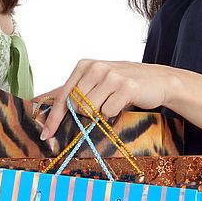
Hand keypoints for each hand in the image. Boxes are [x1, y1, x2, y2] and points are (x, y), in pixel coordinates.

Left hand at [34, 59, 174, 139]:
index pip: (63, 95)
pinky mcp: (126, 86)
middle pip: (75, 106)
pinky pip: (108, 112)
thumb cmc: (123, 84)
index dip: (53, 117)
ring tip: (112, 103)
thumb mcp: (98, 81)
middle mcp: (96, 67)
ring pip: (90, 110)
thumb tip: (43, 103)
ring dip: (100, 114)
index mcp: (84, 65)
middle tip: (98, 111)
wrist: (158, 79)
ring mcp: (111, 76)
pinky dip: (113, 114)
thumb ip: (75, 91)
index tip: (45, 135)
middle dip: (83, 116)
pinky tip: (122, 104)